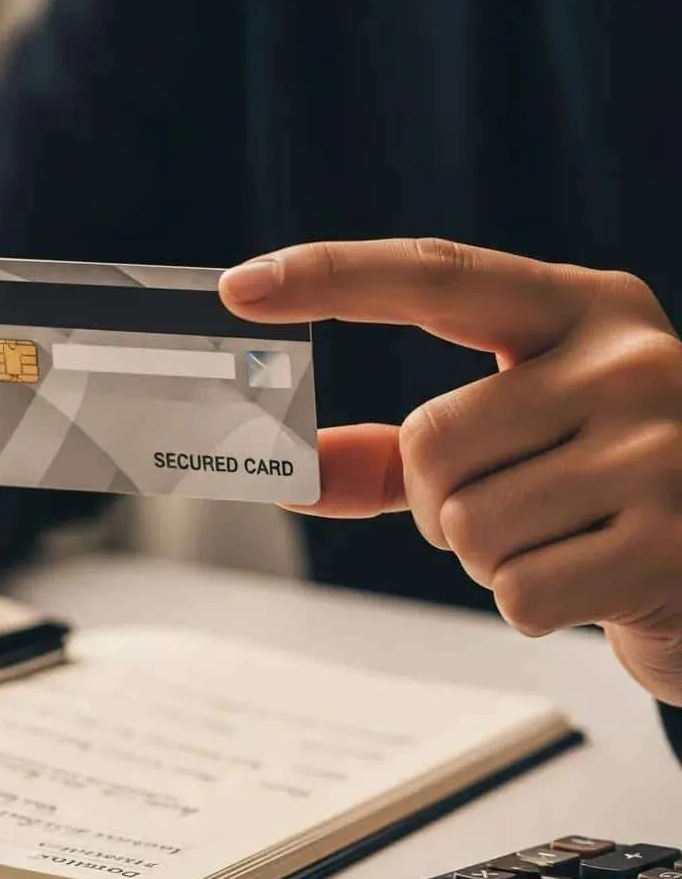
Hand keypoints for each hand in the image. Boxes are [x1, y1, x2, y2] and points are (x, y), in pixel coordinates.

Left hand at [220, 238, 681, 705]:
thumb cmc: (599, 490)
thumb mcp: (515, 440)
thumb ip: (397, 453)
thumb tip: (283, 470)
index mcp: (583, 309)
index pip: (434, 274)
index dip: (329, 277)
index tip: (239, 287)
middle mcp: (631, 360)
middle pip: (429, 440)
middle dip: (440, 499)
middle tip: (514, 503)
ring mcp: (661, 450)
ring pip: (465, 526)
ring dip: (486, 555)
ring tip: (562, 538)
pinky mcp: (671, 543)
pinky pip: (516, 593)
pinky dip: (528, 604)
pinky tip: (591, 579)